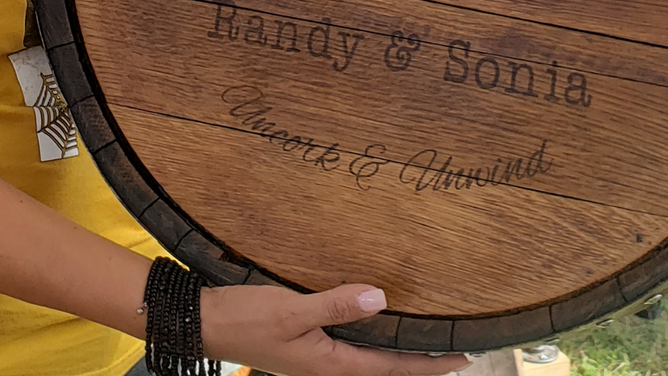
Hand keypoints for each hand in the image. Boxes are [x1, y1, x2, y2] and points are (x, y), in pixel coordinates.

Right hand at [201, 281, 468, 375]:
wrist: (204, 321)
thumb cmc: (245, 319)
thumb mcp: (291, 311)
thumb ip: (336, 305)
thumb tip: (381, 298)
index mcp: (329, 365)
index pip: (391, 369)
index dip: (428, 365)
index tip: (463, 359)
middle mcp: (327, 364)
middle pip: (384, 367)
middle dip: (418, 361)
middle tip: (454, 348)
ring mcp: (316, 354)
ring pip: (367, 355)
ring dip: (395, 348)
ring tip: (425, 336)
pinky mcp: (305, 341)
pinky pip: (348, 342)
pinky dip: (370, 335)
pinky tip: (375, 318)